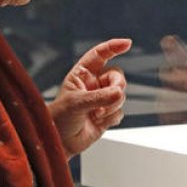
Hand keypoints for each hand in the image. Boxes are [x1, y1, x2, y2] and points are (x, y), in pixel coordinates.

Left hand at [50, 38, 131, 155]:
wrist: (59, 143)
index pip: (100, 55)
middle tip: (113, 96)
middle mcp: (93, 85)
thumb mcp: (76, 103)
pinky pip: (120, 111)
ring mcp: (101, 100)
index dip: (113, 47)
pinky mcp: (107, 115)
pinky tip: (98, 123)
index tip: (127, 43)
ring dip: (112, 106)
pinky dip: (112, 118)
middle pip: (117, 76)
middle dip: (117, 86)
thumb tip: (119, 92)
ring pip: (120, 95)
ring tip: (97, 115)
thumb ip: (98, 97)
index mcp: (82, 75)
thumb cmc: (58, 119)